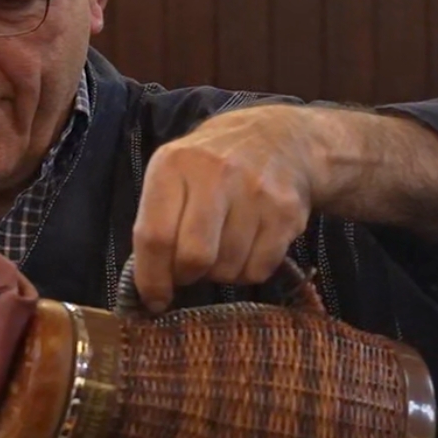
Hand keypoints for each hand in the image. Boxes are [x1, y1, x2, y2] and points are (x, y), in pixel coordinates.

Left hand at [130, 105, 321, 313]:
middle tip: (189, 269)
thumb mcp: (173, 174)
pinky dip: (247, 270)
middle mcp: (216, 174)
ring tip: (221, 248)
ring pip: (227, 268)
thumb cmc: (211, 166)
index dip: (151, 278)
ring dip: (219, 272)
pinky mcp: (286, 213)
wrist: (279, 138)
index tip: (154, 299)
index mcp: (175, 164)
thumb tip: (150, 286)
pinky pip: (259, 269)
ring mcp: (256, 193)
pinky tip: (246, 246)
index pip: (154, 236)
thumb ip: (156, 222)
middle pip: (194, 258)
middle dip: (187, 275)